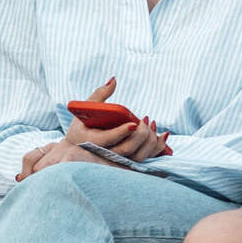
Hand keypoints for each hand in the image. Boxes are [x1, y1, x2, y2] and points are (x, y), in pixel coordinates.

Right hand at [14, 77, 170, 180]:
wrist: (78, 149)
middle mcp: (105, 154)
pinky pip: (146, 158)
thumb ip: (100, 95)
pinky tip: (163, 134)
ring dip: (150, 141)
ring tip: (152, 124)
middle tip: (144, 119)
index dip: (121, 132)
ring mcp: (118, 161)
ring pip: (138, 157)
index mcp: (92, 141)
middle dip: (140, 134)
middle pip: (126, 150)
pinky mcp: (129, 161)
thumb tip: (114, 80)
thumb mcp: (85, 109)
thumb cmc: (82, 126)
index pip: (107, 140)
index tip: (133, 123)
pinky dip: (157, 147)